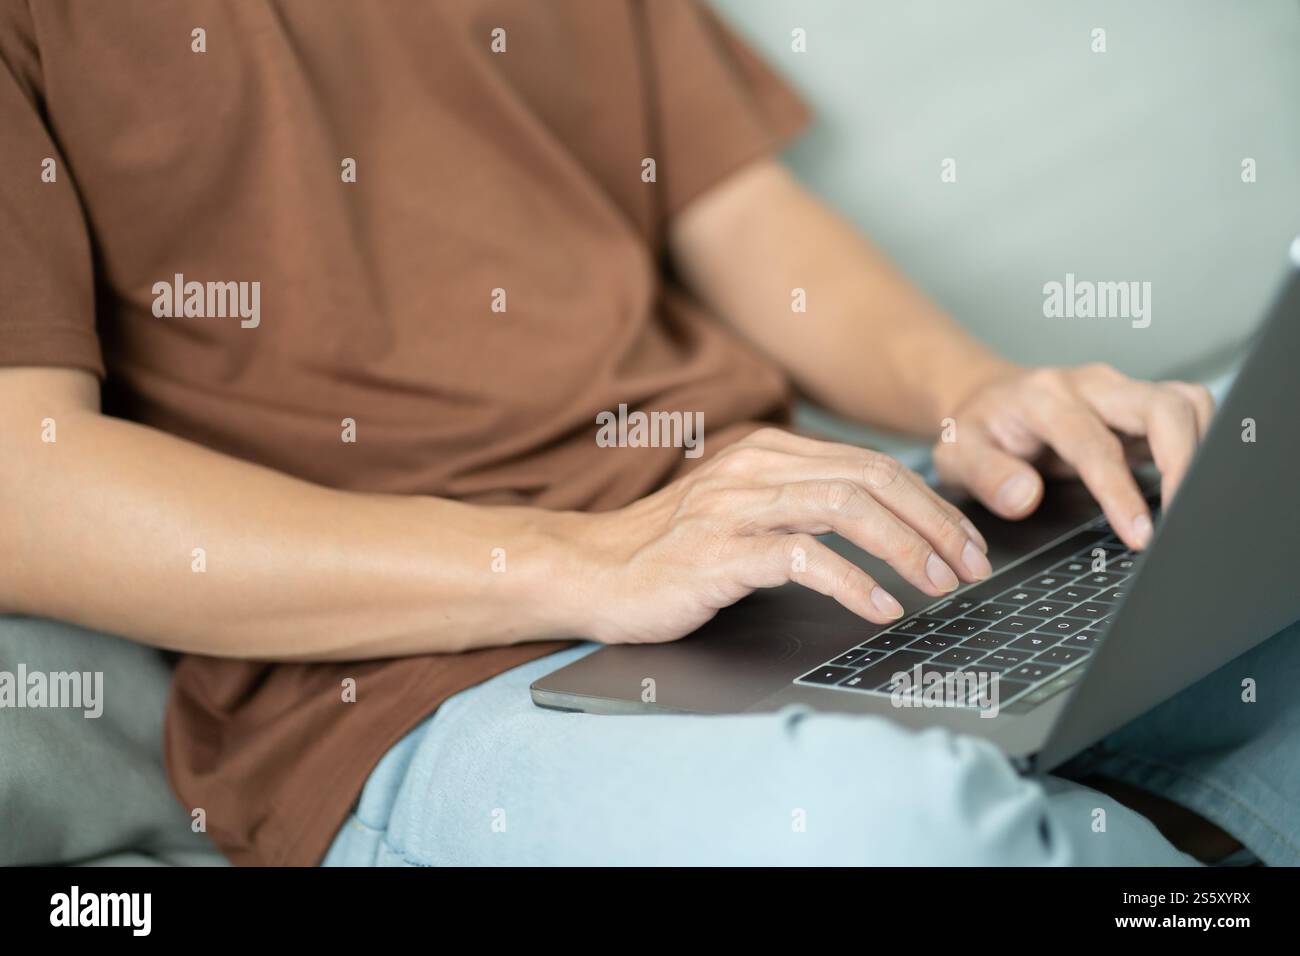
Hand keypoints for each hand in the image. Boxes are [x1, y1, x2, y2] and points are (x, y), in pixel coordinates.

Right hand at [568, 428, 991, 643]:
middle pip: (871, 479)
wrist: (591, 572)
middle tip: (971, 567)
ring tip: (940, 585)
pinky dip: (852, 582)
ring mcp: (734, 507)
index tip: (965, 543)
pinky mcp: (717, 552)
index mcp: (768, 453)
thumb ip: (801, 505)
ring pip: (846, 508)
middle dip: (934, 524)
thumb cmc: (671, 552)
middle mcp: (755, 469)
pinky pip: (802, 559)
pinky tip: (879, 607)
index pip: (872, 465)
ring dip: (906, 548)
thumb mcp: (744, 513)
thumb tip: (883, 524)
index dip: (930, 504)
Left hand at [932, 363, 1214, 551]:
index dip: (1121, 491)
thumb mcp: (956, 454)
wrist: (983, 401)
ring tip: (1194, 506)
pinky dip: (1202, 445)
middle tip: (1186, 519)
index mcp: (1045, 399)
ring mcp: (1121, 394)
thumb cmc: (974, 430)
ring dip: (1203, 449)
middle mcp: (1091, 387)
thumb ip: (985, 474)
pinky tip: (1192, 487)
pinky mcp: (1139, 407)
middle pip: (1162, 406)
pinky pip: (1187, 414)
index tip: (1140, 534)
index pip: (1095, 444)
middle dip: (1185, 461)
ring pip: (1186, 402)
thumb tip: (1025, 497)